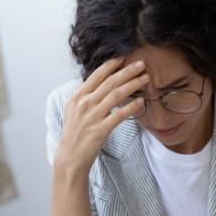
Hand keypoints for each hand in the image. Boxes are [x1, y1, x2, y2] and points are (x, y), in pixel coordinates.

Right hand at [55, 57, 148, 174]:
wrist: (70, 158)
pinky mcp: (100, 130)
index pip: (96, 75)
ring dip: (133, 84)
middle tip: (141, 64)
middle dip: (127, 71)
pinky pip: (120, 115)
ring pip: (116, 95)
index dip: (112, 64)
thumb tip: (99, 85)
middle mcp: (84, 104)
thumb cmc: (74, 135)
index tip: (124, 57)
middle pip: (110, 82)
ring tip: (145, 79)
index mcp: (77, 97)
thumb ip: (85, 97)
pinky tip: (141, 102)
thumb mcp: (73, 111)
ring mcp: (92, 116)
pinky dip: (131, 106)